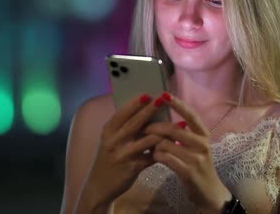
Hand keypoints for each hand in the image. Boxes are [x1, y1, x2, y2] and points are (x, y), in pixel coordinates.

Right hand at [77, 94, 164, 211]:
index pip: (122, 113)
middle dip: (149, 110)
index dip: (135, 103)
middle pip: (134, 123)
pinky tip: (174, 145)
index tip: (148, 94)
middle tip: (163, 99)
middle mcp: (112, 141)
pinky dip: (163, 149)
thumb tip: (144, 109)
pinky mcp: (131, 168)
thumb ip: (123, 128)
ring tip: (179, 125)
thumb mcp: (110, 140)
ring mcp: (122, 155)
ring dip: (164, 131)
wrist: (99, 186)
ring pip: (146, 139)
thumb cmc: (109, 158)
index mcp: (108, 131)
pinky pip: (151, 156)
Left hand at [144, 93, 231, 212]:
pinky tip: (154, 157)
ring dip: (154, 145)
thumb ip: (184, 134)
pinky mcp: (188, 171)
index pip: (190, 115)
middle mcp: (202, 144)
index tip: (164, 94)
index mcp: (204, 134)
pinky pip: (165, 158)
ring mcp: (196, 158)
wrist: (209, 191)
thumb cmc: (199, 165)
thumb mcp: (196, 147)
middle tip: (144, 128)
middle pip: (174, 129)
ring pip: (166, 144)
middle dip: (155, 127)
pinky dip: (156, 156)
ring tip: (150, 146)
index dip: (177, 104)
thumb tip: (163, 119)